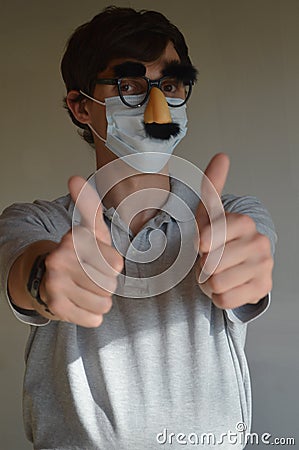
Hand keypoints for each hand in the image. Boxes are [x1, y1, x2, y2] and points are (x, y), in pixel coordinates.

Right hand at [38, 176, 123, 326]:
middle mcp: (60, 261)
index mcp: (73, 240)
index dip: (112, 265)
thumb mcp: (89, 229)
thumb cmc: (79, 253)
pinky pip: (94, 319)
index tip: (101, 261)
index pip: (116, 265)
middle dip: (106, 282)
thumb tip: (74, 178)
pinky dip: (92, 315)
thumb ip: (88, 204)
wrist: (48, 277)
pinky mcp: (57, 308)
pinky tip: (81, 302)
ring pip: (104, 303)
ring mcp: (56, 285)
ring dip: (100, 299)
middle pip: (110, 284)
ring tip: (86, 289)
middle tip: (92, 276)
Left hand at [195, 153, 273, 309]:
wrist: (236, 265)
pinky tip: (228, 285)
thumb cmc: (218, 238)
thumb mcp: (209, 213)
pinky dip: (219, 297)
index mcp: (244, 222)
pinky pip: (224, 300)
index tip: (206, 244)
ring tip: (219, 272)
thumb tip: (222, 156)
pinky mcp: (263, 288)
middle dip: (204, 266)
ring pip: (216, 284)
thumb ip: (212, 185)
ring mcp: (264, 266)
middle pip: (210, 265)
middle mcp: (259, 242)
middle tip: (212, 260)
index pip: (205, 243)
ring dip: (210, 282)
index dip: (199, 247)